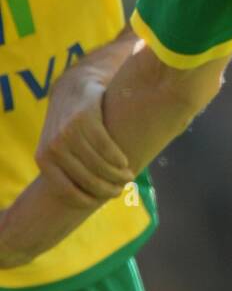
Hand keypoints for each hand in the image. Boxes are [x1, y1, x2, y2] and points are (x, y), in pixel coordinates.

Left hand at [36, 71, 134, 202]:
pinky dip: (119, 158)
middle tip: (121, 189)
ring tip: (128, 176)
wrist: (72, 89)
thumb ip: (67, 171)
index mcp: (44, 160)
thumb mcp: (58, 148)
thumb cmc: (68, 127)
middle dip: (108, 189)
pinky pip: (106, 146)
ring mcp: (68, 133)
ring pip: (99, 164)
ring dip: (118, 175)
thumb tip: (86, 202)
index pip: (68, 192)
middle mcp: (54, 148)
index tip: (103, 201)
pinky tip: (125, 161)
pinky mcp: (85, 119)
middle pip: (87, 179)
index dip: (89, 200)